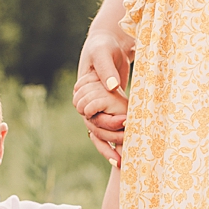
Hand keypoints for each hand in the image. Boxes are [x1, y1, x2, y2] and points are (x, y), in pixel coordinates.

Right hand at [73, 30, 130, 165]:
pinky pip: (108, 129)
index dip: (105, 120)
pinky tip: (122, 156)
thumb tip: (111, 87)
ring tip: (120, 163)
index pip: (88, 113)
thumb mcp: (102, 54)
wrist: (107, 44)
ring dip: (109, 147)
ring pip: (99, 133)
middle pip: (94, 127)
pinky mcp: (108, 109)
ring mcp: (97, 108)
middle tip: (125, 150)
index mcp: (83, 91)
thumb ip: (106, 70)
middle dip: (110, 138)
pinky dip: (114, 142)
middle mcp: (87, 103)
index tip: (125, 123)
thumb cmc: (102, 46)